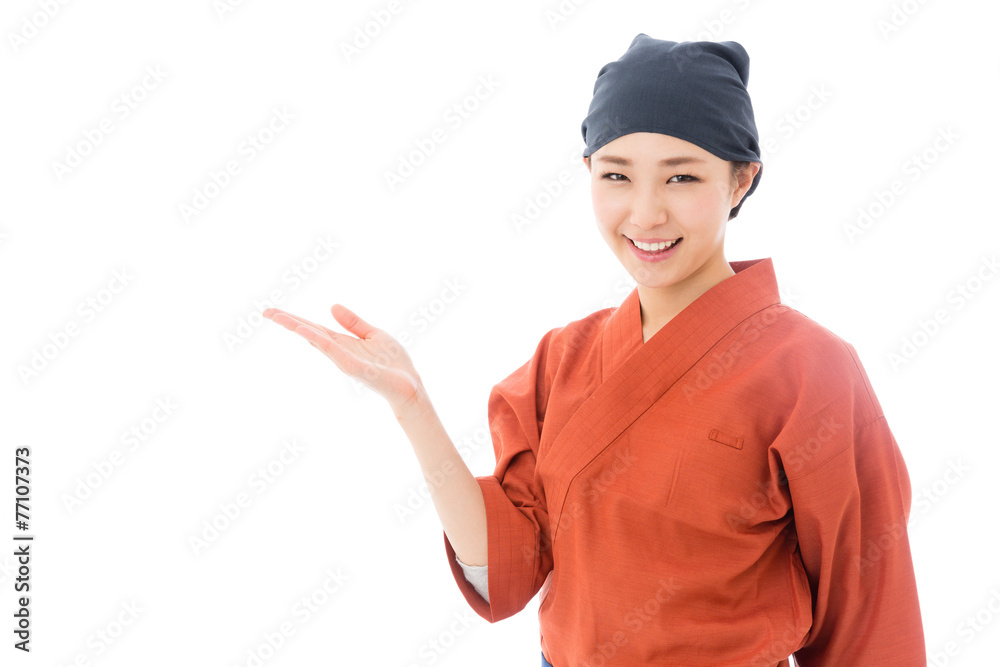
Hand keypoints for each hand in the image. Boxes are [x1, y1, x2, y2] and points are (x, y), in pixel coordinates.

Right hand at [264, 304, 424, 414]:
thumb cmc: (394, 363)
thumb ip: (353, 322)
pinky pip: (334, 353)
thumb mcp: (373, 334)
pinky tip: (306, 332)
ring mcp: (344, 361)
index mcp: (342, 342)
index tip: (272, 311)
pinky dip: (319, 342)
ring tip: (280, 317)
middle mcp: (339, 352)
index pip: (313, 328)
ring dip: (299, 329)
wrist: (410, 384)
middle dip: (288, 322)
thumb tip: (331, 306)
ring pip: (317, 341)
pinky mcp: (354, 369)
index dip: (294, 319)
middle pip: (309, 333)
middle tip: (265, 312)